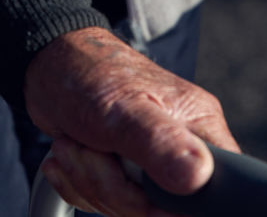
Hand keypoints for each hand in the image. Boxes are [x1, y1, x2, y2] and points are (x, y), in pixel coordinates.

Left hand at [24, 27, 239, 216]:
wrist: (50, 64)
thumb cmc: (89, 73)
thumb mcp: (123, 108)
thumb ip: (161, 142)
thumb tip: (199, 175)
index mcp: (198, 127)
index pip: (216, 185)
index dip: (181, 201)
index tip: (145, 188)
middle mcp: (182, 147)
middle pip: (165, 209)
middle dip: (116, 189)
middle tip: (93, 150)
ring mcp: (153, 165)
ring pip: (132, 210)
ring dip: (91, 182)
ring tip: (76, 145)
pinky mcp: (125, 176)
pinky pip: (107, 206)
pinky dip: (80, 185)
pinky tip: (71, 154)